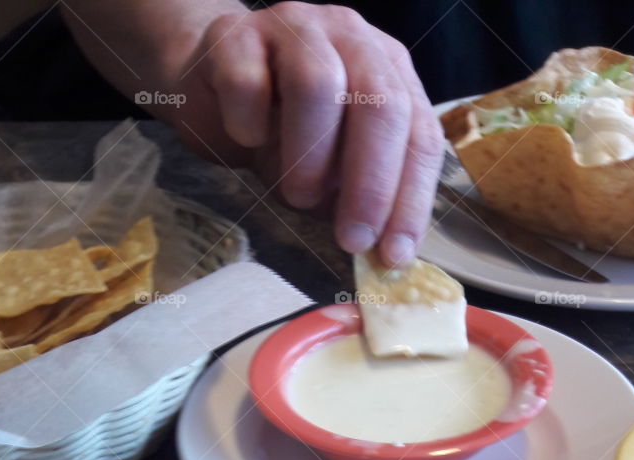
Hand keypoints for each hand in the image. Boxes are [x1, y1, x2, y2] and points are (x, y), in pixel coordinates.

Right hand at [177, 3, 443, 263]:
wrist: (214, 82)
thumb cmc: (285, 129)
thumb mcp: (334, 169)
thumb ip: (361, 197)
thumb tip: (382, 252)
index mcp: (389, 70)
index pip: (419, 134)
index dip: (411, 199)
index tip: (393, 254)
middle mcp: (352, 39)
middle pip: (381, 104)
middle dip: (371, 185)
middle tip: (351, 239)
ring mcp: (295, 29)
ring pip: (317, 85)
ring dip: (310, 157)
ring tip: (297, 194)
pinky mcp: (236, 36)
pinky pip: (247, 82)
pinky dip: (249, 124)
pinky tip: (248, 138)